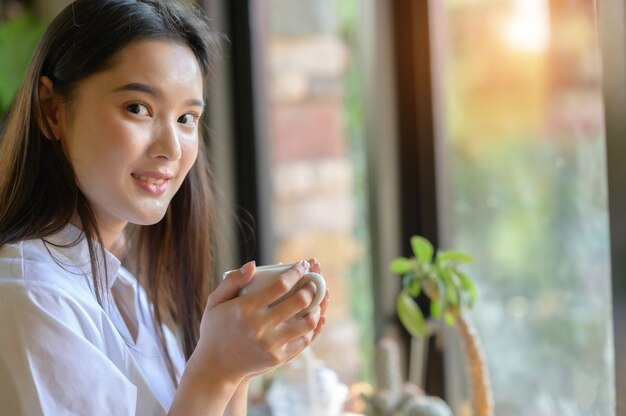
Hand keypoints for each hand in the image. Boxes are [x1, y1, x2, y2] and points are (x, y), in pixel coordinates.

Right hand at [188, 260, 324, 384]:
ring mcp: (271, 344)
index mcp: (246, 308)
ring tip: (318, 299)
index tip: (303, 265)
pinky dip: (313, 328)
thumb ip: (232, 280)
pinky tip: (314, 318)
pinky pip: (304, 341)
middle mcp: (260, 326)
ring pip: (307, 322)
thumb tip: (253, 265)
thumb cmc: (215, 329)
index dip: (296, 272)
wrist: (215, 367)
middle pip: (298, 301)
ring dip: (317, 307)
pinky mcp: (278, 358)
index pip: (280, 285)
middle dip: (311, 287)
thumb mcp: (215, 302)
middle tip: (315, 280)